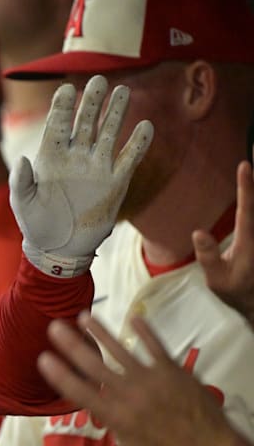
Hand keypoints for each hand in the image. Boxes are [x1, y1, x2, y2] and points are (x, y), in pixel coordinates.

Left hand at [11, 75, 153, 276]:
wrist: (60, 248)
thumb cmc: (36, 224)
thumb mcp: (23, 203)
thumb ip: (20, 182)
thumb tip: (23, 160)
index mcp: (51, 157)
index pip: (57, 125)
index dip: (62, 106)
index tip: (67, 88)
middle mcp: (75, 157)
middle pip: (86, 122)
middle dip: (92, 101)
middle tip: (99, 79)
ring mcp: (96, 167)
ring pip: (109, 133)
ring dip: (116, 113)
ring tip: (123, 90)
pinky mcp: (115, 182)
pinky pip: (129, 158)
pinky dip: (138, 143)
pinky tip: (146, 125)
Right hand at [37, 313, 231, 445]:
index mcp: (116, 417)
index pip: (80, 392)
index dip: (60, 375)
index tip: (43, 358)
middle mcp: (129, 395)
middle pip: (94, 365)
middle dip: (72, 344)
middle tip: (54, 327)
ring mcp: (151, 380)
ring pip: (121, 350)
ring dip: (101, 332)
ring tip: (84, 316)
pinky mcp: (173, 371)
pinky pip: (155, 346)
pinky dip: (144, 332)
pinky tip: (133, 318)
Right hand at [193, 147, 253, 323]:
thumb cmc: (236, 292)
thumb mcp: (216, 280)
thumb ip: (208, 256)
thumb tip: (198, 232)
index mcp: (249, 242)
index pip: (247, 208)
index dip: (246, 186)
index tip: (245, 165)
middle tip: (253, 153)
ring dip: (253, 192)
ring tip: (251, 169)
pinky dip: (251, 202)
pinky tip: (249, 193)